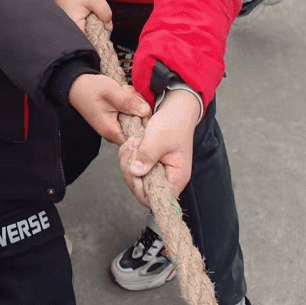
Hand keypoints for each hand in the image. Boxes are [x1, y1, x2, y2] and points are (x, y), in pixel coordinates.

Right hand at [68, 73, 149, 144]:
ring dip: (135, 102)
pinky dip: (131, 101)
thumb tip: (146, 112)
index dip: (144, 124)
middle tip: (129, 94)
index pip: (137, 138)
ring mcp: (116, 124)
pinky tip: (124, 92)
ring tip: (124, 91)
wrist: (77, 84)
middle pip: (138, 125)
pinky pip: (131, 111)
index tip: (143, 108)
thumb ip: (129, 102)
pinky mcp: (117, 117)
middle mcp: (114, 131)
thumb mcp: (111, 93)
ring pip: (136, 117)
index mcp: (112, 130)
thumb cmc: (90, 89)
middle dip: (139, 108)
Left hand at [118, 90, 198, 206]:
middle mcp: (168, 177)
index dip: (140, 187)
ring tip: (132, 142)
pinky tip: (132, 143)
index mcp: (177, 176)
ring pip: (136, 178)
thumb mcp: (158, 137)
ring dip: (128, 161)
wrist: (176, 106)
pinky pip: (135, 167)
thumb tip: (135, 171)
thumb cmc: (173, 121)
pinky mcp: (151, 162)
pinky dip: (129, 156)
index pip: (156, 198)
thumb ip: (147, 156)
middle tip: (131, 148)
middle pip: (142, 189)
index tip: (134, 168)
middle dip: (130, 170)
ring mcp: (159, 170)